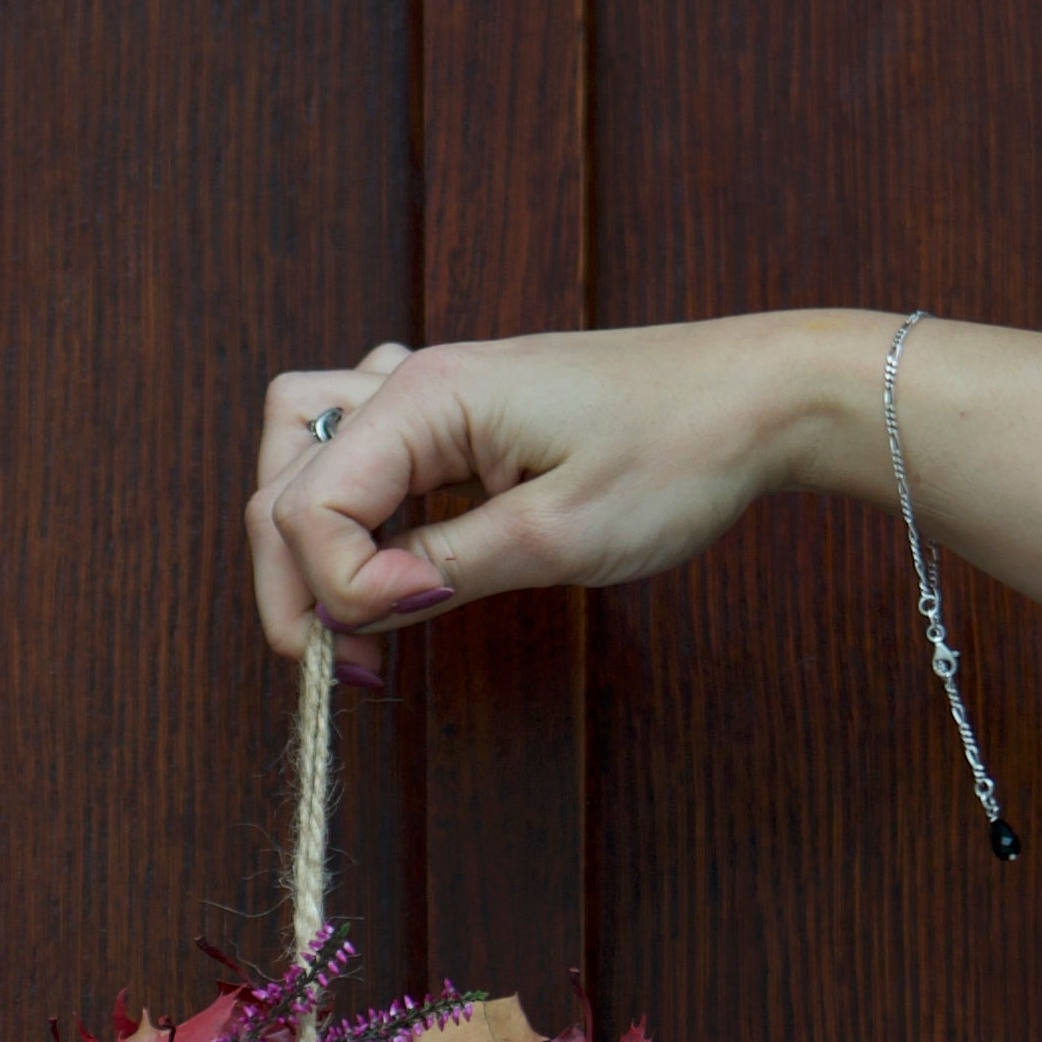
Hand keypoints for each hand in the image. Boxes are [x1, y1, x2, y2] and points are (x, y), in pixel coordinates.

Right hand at [246, 318, 845, 654]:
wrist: (758, 398)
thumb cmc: (677, 450)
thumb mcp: (558, 536)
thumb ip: (446, 571)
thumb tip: (369, 609)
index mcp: (428, 398)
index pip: (310, 504)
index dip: (336, 588)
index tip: (389, 640)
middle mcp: (414, 382)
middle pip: (283, 473)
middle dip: (293, 577)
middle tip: (338, 659)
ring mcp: (437, 393)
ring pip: (304, 443)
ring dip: (304, 527)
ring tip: (348, 604)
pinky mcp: (465, 414)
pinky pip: (363, 439)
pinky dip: (351, 498)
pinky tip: (391, 547)